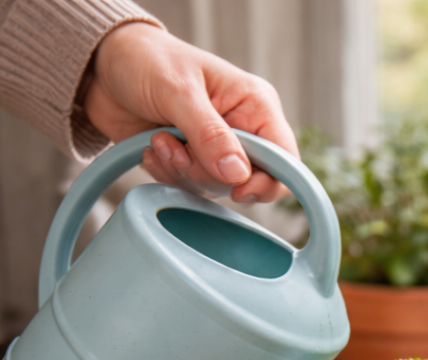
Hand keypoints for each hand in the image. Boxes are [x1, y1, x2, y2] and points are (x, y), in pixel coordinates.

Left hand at [83, 22, 298, 202]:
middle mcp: (243, 130)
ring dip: (182, 171)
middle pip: (249, 180)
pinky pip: (192, 188)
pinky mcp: (194, 163)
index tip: (238, 189)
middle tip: (178, 149)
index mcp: (255, 105)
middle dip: (208, 173)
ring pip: (218, 188)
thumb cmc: (144, 60)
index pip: (284, 158)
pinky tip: (153, 147)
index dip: (269, 181)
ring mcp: (218, 150)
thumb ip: (209, 133)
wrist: (100, 67)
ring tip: (160, 140)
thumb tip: (239, 175)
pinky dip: (168, 174)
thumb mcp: (178, 91)